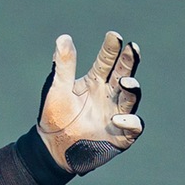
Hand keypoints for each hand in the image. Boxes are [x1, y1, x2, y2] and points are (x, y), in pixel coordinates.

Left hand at [35, 31, 142, 174]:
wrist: (51, 148)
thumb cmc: (55, 116)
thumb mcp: (57, 89)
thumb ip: (63, 65)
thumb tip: (64, 37)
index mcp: (95, 81)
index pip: (107, 60)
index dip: (112, 48)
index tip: (114, 36)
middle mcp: (110, 95)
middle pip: (124, 74)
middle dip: (130, 61)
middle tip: (132, 48)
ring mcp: (117, 114)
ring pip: (131, 98)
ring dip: (132, 89)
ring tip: (126, 81)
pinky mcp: (121, 135)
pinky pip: (133, 127)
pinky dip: (130, 122)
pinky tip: (117, 118)